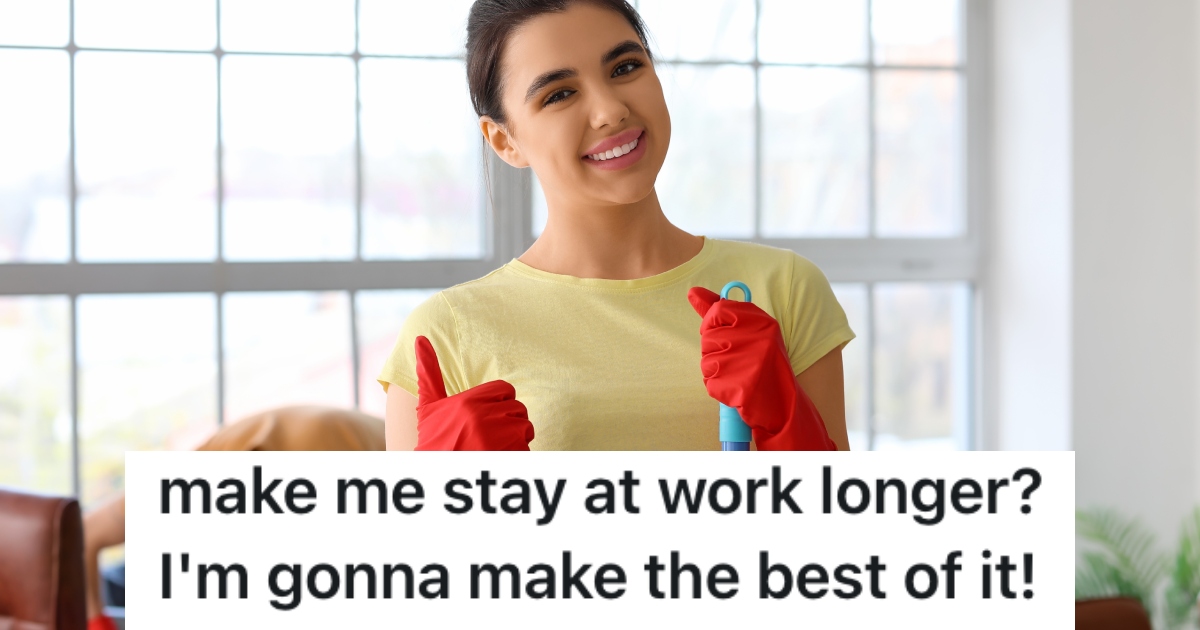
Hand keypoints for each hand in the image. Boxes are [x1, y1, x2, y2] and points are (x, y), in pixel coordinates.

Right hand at [414, 336, 533, 450]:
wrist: (435, 479)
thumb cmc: (432, 442)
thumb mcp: (428, 409)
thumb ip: (428, 374)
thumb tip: (420, 339)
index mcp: (469, 402)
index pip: (505, 390)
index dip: (498, 403)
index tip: (485, 417)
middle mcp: (485, 418)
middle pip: (518, 409)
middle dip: (508, 422)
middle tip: (488, 436)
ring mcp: (499, 440)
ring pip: (525, 429)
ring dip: (514, 439)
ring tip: (493, 447)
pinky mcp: (510, 459)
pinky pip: (527, 449)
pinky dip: (517, 456)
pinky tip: (497, 459)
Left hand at [688, 287, 835, 450]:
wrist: (781, 401)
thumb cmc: (762, 361)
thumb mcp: (750, 329)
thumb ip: (720, 310)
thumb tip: (692, 292)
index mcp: (762, 322)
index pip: (719, 310)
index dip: (715, 322)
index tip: (725, 331)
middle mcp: (756, 340)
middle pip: (709, 336)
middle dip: (716, 348)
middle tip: (738, 357)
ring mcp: (746, 364)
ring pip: (707, 359)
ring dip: (716, 368)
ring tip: (738, 372)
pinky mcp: (737, 387)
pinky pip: (710, 381)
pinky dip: (718, 386)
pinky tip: (736, 386)